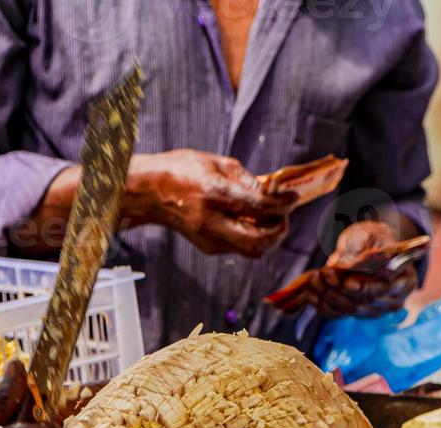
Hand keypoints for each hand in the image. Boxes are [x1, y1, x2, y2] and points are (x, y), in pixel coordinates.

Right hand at [126, 149, 295, 257]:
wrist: (148, 192)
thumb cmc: (180, 171)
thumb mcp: (215, 163)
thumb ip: (246, 179)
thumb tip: (270, 192)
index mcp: (215, 195)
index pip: (260, 207)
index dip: (283, 205)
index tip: (293, 199)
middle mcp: (212, 221)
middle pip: (259, 242)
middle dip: (279, 232)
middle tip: (283, 218)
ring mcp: (209, 238)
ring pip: (251, 251)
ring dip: (268, 237)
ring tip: (269, 220)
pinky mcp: (207, 247)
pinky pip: (239, 247)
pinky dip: (251, 236)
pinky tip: (249, 221)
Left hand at [281, 221, 418, 317]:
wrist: (371, 246)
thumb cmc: (374, 237)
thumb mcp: (371, 233)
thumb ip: (362, 248)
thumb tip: (347, 267)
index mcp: (405, 277)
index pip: (385, 287)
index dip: (365, 286)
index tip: (347, 282)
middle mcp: (394, 298)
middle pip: (366, 302)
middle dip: (341, 291)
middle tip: (321, 277)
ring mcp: (377, 309)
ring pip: (352, 310)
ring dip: (329, 297)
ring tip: (314, 281)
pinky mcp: (359, 311)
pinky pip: (341, 315)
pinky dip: (324, 306)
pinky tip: (312, 295)